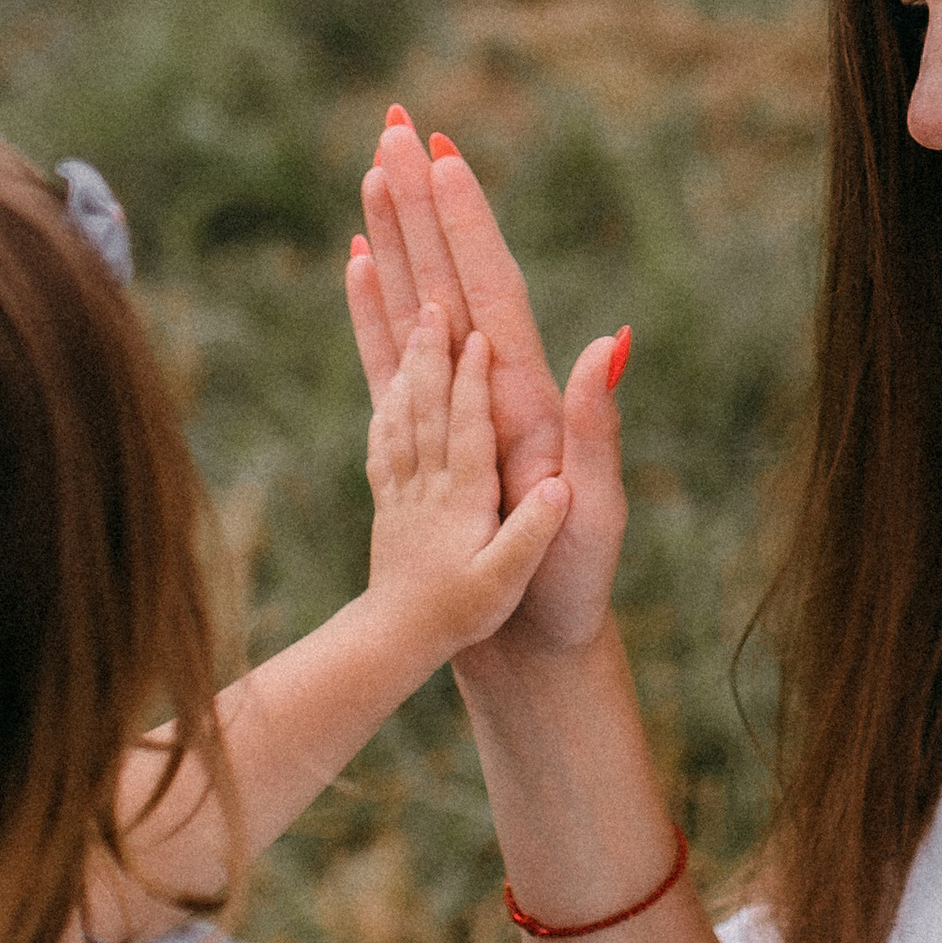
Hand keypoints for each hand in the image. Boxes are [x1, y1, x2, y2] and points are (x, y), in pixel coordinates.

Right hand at [350, 112, 627, 654]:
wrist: (538, 643)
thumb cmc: (571, 585)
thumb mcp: (591, 508)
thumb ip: (596, 425)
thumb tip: (610, 340)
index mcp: (525, 393)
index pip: (492, 286)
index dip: (468, 221)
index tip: (444, 152)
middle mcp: (491, 383)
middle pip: (450, 271)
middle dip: (423, 197)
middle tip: (396, 120)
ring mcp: (459, 401)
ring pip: (418, 295)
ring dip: (397, 231)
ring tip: (374, 164)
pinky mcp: (428, 430)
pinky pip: (390, 353)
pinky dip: (373, 303)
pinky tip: (359, 257)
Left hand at [366, 304, 570, 674]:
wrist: (396, 644)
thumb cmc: (464, 613)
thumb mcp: (509, 579)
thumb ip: (534, 528)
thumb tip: (559, 484)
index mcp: (463, 498)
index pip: (467, 427)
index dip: (470, 380)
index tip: (475, 334)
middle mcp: (427, 483)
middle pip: (425, 404)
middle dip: (427, 348)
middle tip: (430, 298)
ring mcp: (401, 487)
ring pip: (398, 410)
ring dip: (402, 358)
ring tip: (405, 320)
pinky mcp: (387, 499)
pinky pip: (382, 437)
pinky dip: (384, 400)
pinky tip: (386, 381)